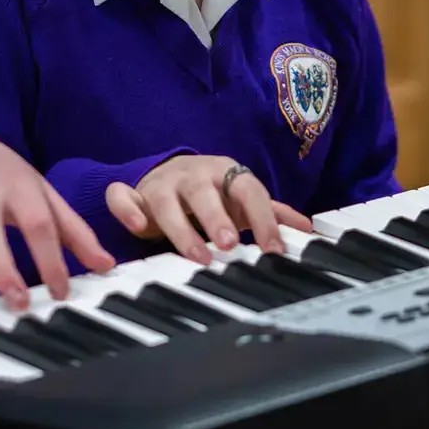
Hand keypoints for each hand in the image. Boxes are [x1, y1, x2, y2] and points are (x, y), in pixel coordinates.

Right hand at [104, 155, 310, 263]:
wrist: (168, 174)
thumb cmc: (212, 193)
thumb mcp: (241, 200)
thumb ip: (269, 213)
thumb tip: (306, 228)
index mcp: (225, 173)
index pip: (248, 190)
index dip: (262, 218)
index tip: (273, 249)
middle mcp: (193, 175)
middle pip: (204, 193)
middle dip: (216, 218)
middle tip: (230, 244)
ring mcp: (161, 184)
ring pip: (166, 200)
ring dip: (180, 228)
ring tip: (198, 256)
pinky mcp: (133, 195)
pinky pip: (123, 197)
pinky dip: (127, 209)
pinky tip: (139, 227)